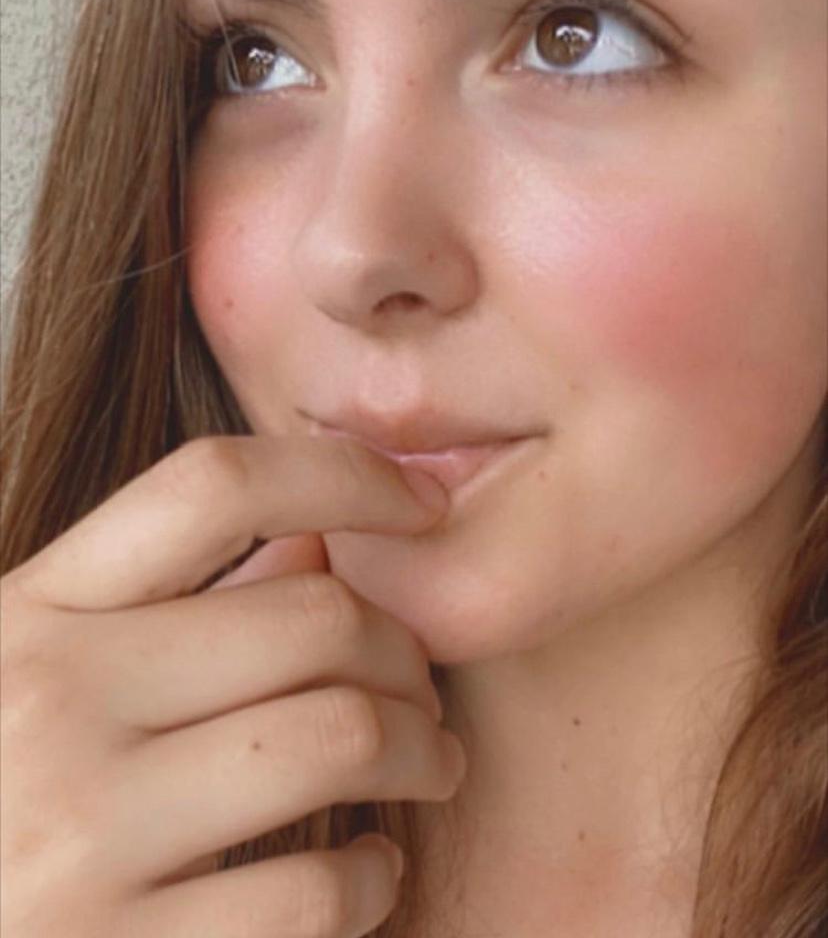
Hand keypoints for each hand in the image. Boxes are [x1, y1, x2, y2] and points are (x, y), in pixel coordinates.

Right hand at [1, 435, 465, 937]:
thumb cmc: (4, 787)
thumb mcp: (46, 672)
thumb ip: (176, 602)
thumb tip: (315, 542)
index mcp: (30, 612)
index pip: (213, 488)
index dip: (345, 474)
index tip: (422, 504)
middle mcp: (45, 704)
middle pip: (315, 617)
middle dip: (406, 650)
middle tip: (423, 687)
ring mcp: (75, 837)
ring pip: (342, 735)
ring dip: (423, 749)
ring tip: (430, 761)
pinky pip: (319, 892)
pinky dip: (375, 876)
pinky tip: (368, 868)